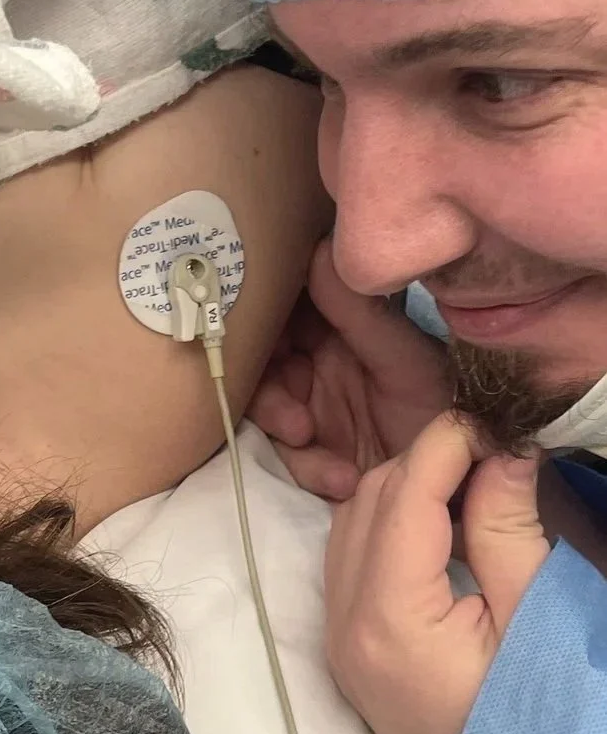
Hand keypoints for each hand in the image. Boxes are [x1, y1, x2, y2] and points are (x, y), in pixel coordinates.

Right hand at [249, 237, 450, 499]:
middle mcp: (319, 366)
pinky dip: (308, 468)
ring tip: (306, 437)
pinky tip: (342, 479)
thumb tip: (314, 250)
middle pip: (262, 363)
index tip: (264, 336)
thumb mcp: (406, 362)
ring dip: (279, 424)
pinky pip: (287, 458)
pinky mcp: (315, 455)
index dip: (266, 319)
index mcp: (340, 330)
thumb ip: (359, 313)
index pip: (286, 310)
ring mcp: (313, 411)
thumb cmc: (446, 411)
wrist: (471, 483)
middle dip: (269, 388)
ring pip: (263, 409)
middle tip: (294, 411)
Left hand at [324, 412, 549, 733]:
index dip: (446, 445)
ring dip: (405, 491)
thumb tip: (500, 450)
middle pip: (368, 504)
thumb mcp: (536, 620)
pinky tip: (443, 525)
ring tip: (474, 484)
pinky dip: (390, 526)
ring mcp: (339, 639)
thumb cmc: (537, 721)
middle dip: (425, 463)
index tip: (489, 419)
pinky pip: (351, 560)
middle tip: (491, 450)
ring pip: (351, 525)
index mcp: (388, 617)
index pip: (403, 498)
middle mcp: (345, 624)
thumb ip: (509, 530)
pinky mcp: (348, 649)